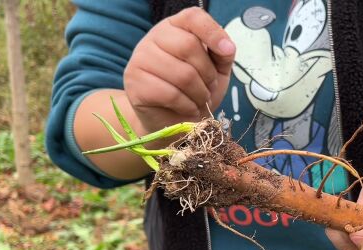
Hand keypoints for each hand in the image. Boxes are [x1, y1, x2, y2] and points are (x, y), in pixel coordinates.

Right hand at [124, 7, 234, 133]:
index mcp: (175, 27)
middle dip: (208, 73)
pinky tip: (188, 107)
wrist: (171, 119)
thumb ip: (222, 54)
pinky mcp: (135, 84)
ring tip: (199, 99)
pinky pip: (170, 94)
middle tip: (209, 87)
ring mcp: (140, 59)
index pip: (193, 17)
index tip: (227, 51)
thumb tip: (226, 47)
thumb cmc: (194, 90)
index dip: (213, 32)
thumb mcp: (216, 70)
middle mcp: (154, 37)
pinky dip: (187, 105)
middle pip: (189, 46)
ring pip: (181, 74)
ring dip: (199, 93)